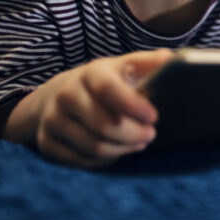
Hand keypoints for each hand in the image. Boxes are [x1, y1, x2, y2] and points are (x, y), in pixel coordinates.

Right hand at [5, 49, 172, 167]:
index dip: (133, 106)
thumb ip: (150, 63)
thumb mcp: (126, 66)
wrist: (60, 94)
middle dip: (134, 134)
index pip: (108, 88)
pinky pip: (81, 160)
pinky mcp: (46, 142)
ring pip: (94, 146)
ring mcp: (52, 120)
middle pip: (104, 125)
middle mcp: (66, 95)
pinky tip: (117, 150)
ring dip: (123, 149)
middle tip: (151, 134)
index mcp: (91, 73)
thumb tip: (173, 59)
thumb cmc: (106, 81)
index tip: (154, 117)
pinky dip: (105, 159)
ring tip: (139, 142)